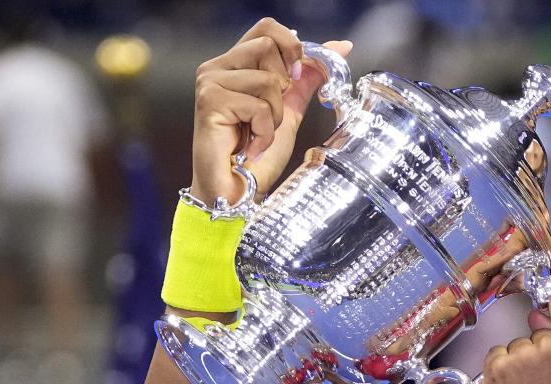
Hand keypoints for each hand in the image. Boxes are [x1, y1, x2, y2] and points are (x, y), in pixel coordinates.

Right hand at [190, 17, 352, 204]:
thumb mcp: (289, 109)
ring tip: (258, 134)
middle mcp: (217, 67)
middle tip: (269, 116)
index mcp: (235, 64)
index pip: (267, 27)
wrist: (237, 190)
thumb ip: (308, 77)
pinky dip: (264, 132)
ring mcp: (210, 82)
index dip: (291, 46)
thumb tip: (340, 47)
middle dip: (283, 87)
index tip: (296, 76)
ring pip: (268, 79)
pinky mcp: (210, 101)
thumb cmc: (257, 154)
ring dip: (275, 115)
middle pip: (268, 47)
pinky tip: (250, 145)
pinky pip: (259, 106)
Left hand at [482, 294, 550, 383]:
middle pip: (538, 330)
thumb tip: (544, 316)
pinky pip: (497, 356)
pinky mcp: (496, 368)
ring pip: (516, 345)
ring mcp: (520, 355)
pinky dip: (500, 371)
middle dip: (538, 348)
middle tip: (541, 381)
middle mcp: (549, 344)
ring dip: (518, 363)